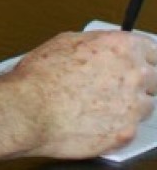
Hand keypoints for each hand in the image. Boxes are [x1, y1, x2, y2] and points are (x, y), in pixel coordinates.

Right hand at [15, 30, 156, 158]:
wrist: (30, 110)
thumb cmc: (41, 76)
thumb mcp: (66, 42)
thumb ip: (95, 43)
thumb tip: (101, 45)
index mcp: (119, 47)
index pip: (151, 49)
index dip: (143, 55)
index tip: (140, 59)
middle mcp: (132, 74)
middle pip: (154, 77)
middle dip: (139, 79)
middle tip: (118, 83)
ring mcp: (132, 106)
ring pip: (146, 104)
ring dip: (131, 103)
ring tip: (103, 102)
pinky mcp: (126, 132)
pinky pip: (132, 127)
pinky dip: (119, 124)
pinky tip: (98, 118)